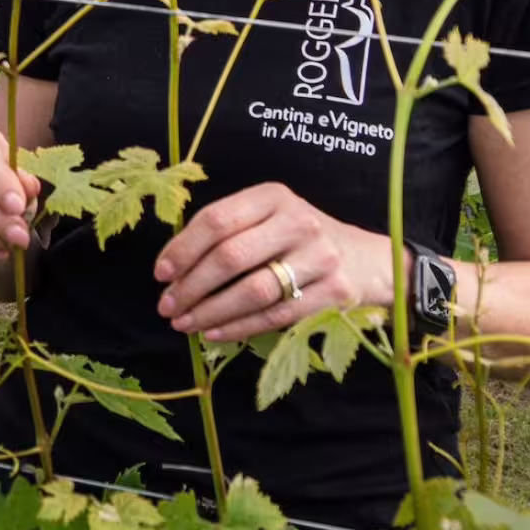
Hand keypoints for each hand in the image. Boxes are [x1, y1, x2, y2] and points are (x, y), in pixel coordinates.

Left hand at [153, 183, 390, 341]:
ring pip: (253, 291)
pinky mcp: (335, 293)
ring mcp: (320, 258)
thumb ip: (227, 231)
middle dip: (190, 286)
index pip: (217, 220)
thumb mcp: (268, 217)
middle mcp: (299, 222)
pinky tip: (214, 333)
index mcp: (274, 197)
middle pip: (230, 256)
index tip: (160, 273)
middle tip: (166, 306)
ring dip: (210, 311)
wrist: (369, 260)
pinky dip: (238, 327)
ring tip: (184, 323)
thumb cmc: (299, 239)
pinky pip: (277, 316)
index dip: (182, 249)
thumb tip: (172, 267)